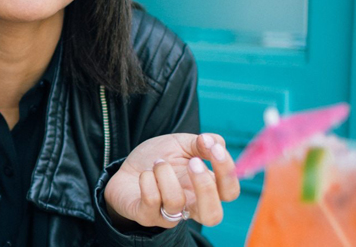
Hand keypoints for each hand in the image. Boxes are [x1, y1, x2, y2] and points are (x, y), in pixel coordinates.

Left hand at [104, 133, 239, 228]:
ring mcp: (168, 214)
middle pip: (213, 215)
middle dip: (205, 186)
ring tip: (157, 163)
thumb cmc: (158, 158)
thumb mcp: (180, 144)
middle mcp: (190, 205)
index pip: (229, 192)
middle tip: (192, 162)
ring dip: (165, 175)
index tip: (214, 148)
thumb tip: (213, 141)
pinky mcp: (146, 215)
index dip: (228, 172)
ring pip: (176, 202)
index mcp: (204, 188)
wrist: (126, 168)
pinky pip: (151, 201)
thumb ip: (200, 143)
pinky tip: (145, 173)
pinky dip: (147, 180)